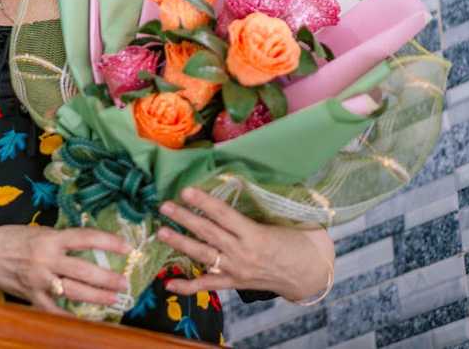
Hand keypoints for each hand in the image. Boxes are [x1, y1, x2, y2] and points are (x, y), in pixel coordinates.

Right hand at [0, 225, 131, 313]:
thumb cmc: (11, 238)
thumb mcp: (37, 231)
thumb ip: (60, 239)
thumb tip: (87, 243)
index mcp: (50, 238)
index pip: (85, 238)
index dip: (108, 242)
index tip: (127, 247)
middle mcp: (47, 259)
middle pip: (84, 270)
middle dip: (107, 278)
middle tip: (125, 282)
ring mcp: (40, 281)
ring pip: (74, 291)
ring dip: (97, 297)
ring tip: (114, 299)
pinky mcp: (32, 297)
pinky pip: (54, 311)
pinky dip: (70, 317)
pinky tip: (86, 321)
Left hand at [153, 187, 332, 300]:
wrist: (308, 274)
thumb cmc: (296, 241)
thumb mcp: (282, 221)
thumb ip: (260, 207)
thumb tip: (240, 181)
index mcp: (256, 234)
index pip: (224, 215)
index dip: (204, 202)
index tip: (186, 191)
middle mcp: (242, 252)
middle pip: (208, 233)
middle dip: (185, 219)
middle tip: (164, 206)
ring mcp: (236, 270)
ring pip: (203, 256)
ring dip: (180, 244)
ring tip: (161, 233)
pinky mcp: (233, 283)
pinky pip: (207, 285)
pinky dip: (188, 286)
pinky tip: (168, 284)